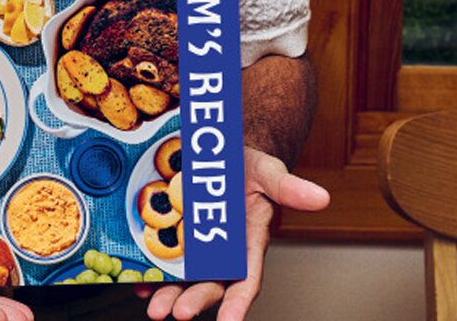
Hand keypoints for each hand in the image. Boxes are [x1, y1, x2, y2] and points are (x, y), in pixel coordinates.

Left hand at [139, 146, 330, 320]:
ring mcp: (193, 246)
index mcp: (248, 245)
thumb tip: (322, 198)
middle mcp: (220, 253)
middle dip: (193, 302)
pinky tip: (134, 279)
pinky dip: (146, 270)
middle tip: (176, 313)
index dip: (239, 304)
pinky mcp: (171, 234)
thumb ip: (291, 189)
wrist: (221, 151)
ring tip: (152, 305)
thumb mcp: (270, 173)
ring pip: (180, 279)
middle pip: (209, 286)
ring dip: (166, 294)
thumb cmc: (250, 167)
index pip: (246, 281)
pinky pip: (157, 257)